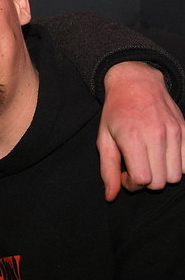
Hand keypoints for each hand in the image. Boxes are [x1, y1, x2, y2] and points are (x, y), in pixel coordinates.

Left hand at [98, 61, 184, 200]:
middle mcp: (156, 135)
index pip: (142, 179)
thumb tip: (110, 196)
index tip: (124, 174)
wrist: (136, 83)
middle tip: (135, 169)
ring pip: (176, 175)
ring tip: (148, 162)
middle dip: (145, 182)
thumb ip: (107, 170)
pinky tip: (161, 157)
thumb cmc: (116, 112)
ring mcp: (175, 132)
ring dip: (161, 175)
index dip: (132, 184)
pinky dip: (175, 166)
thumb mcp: (104, 140)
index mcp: (133, 138)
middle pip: (160, 181)